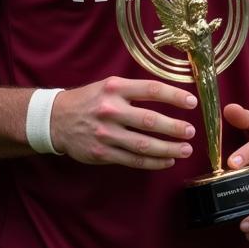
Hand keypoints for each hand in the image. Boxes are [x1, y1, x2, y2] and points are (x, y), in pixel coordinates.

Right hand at [51, 77, 197, 169]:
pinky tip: (166, 160)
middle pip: (149, 120)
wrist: (55, 119)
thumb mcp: (108, 85)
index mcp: (114, 88)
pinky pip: (132, 159)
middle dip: (174, 127)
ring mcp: (105, 133)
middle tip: (191, 131)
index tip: (192, 102)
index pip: (151, 90)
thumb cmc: (89, 100)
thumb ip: (134, 90)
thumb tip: (170, 95)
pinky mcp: (102, 153)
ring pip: (143, 144)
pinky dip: (152, 162)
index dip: (174, 96)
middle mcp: (110, 110)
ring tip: (185, 149)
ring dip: (168, 148)